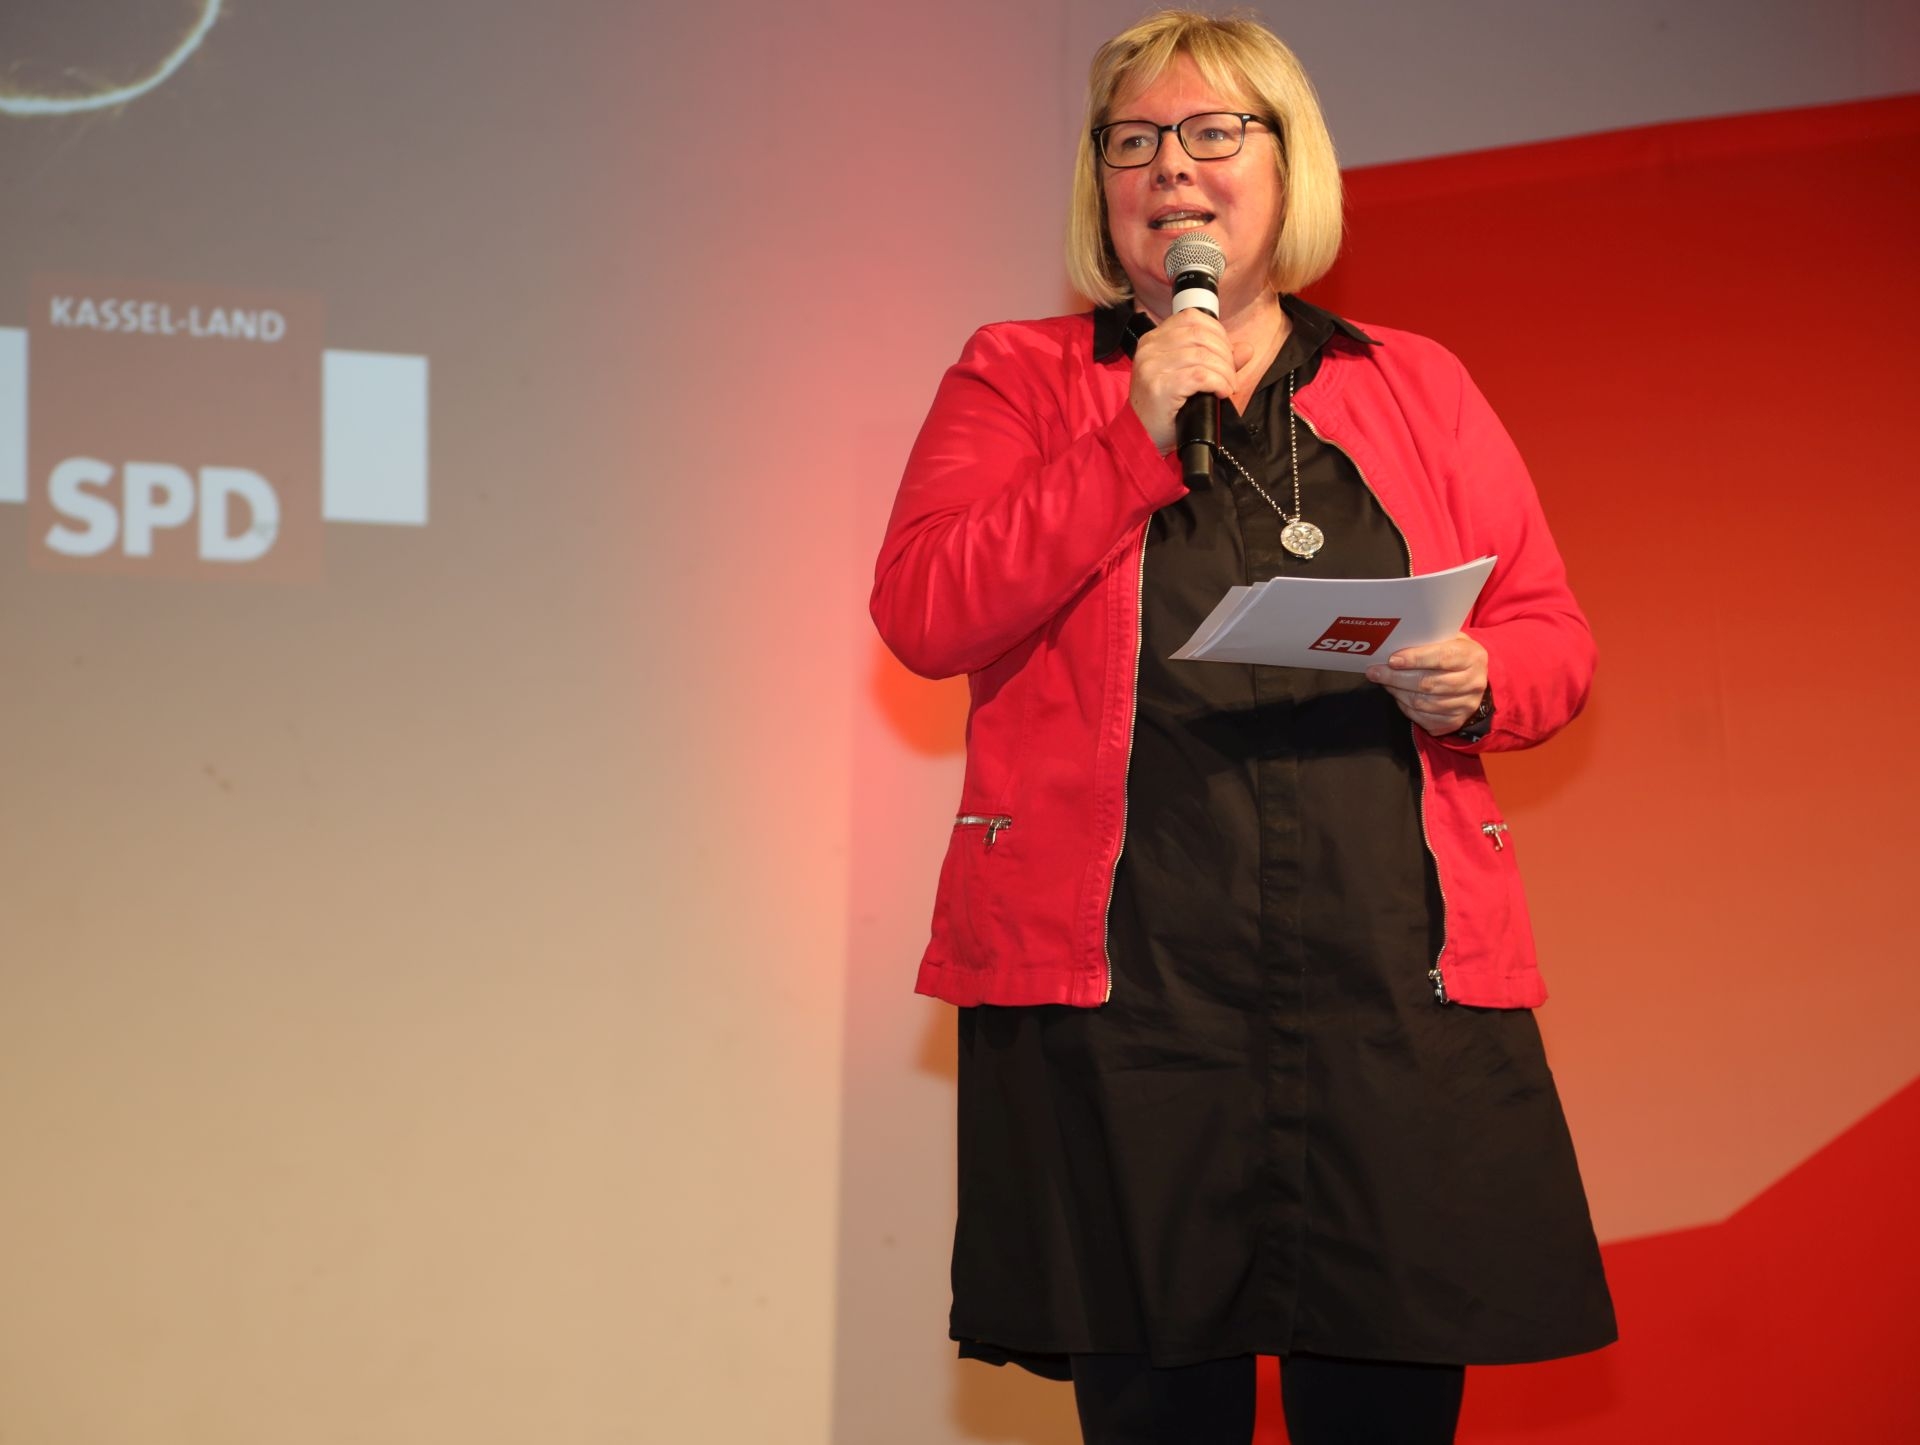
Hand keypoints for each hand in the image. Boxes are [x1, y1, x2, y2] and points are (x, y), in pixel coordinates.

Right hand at [1127, 309, 1253, 453]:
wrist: (1141, 439)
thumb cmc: (1164, 410)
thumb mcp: (1188, 379)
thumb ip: (1216, 360)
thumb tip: (1247, 349)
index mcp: (1153, 340)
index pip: (1191, 318)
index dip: (1217, 332)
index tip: (1226, 354)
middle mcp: (1149, 348)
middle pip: (1200, 334)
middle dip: (1225, 354)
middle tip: (1230, 375)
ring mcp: (1152, 367)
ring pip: (1203, 355)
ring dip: (1225, 371)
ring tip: (1228, 387)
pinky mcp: (1160, 386)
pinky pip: (1200, 375)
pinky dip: (1218, 383)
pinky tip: (1222, 393)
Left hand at [1366, 633, 1489, 735]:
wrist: (1473, 681)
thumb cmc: (1455, 656)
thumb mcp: (1450, 640)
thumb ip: (1429, 641)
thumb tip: (1393, 643)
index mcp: (1473, 657)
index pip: (1442, 658)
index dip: (1415, 659)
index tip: (1392, 660)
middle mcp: (1473, 683)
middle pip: (1428, 683)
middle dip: (1397, 678)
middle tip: (1376, 672)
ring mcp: (1465, 705)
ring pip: (1423, 703)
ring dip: (1398, 692)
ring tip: (1384, 682)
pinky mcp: (1454, 721)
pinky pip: (1423, 717)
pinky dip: (1405, 707)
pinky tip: (1397, 695)